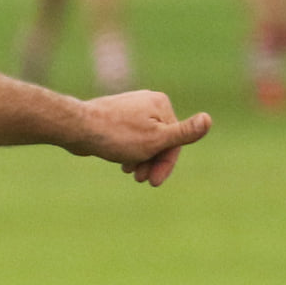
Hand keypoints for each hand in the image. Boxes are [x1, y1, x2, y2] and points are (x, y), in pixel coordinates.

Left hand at [72, 91, 212, 186]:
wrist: (77, 128)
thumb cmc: (116, 135)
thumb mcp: (155, 139)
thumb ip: (183, 133)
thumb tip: (208, 119)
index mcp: (161, 104)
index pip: (174, 139)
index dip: (167, 163)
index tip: (154, 182)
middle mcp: (147, 101)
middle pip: (159, 139)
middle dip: (152, 162)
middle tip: (140, 180)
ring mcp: (130, 108)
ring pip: (144, 139)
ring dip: (140, 159)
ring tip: (129, 172)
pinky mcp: (115, 116)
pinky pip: (129, 137)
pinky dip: (129, 151)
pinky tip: (121, 163)